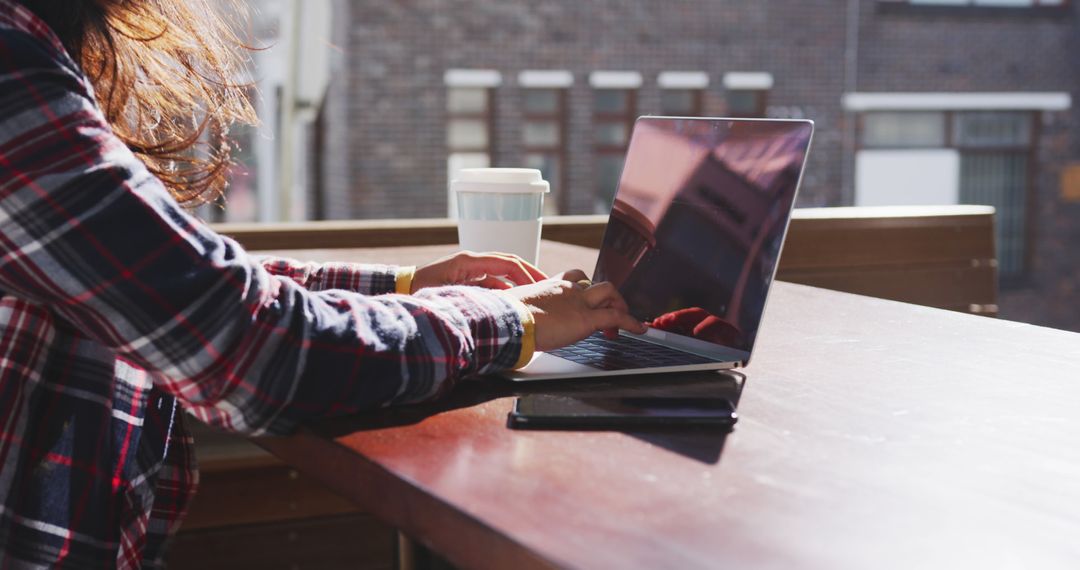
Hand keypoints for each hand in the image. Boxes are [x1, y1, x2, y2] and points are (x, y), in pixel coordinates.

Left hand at [411, 251, 546, 292]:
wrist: (403, 288)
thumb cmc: (420, 289)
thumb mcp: (447, 290)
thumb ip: (473, 292)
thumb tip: (498, 299)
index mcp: (469, 261)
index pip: (506, 263)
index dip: (526, 273)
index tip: (541, 285)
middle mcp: (473, 262)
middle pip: (509, 264)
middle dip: (530, 274)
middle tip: (548, 286)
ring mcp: (471, 270)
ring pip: (503, 274)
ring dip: (520, 283)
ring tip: (537, 295)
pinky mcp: (468, 279)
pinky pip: (493, 283)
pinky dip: (507, 291)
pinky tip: (516, 303)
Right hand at [503, 269, 647, 351]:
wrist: (509, 321)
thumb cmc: (506, 318)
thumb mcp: (515, 309)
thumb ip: (523, 312)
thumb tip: (515, 323)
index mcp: (549, 286)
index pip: (572, 279)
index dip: (583, 288)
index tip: (585, 300)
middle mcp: (567, 289)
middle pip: (594, 283)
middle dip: (605, 296)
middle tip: (606, 312)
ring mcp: (578, 302)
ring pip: (609, 292)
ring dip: (619, 304)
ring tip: (623, 320)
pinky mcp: (587, 319)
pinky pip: (616, 317)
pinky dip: (631, 322)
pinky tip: (639, 330)